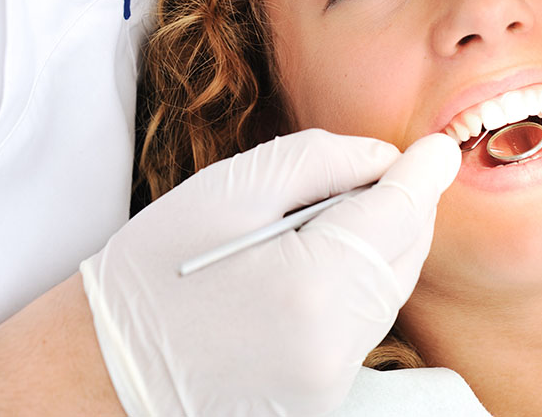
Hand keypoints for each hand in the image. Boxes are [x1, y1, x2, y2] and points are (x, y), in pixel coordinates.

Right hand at [81, 129, 460, 415]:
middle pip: (402, 260)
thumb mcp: (227, 190)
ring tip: (333, 218)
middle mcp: (331, 348)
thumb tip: (387, 159)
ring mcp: (328, 386)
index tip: (438, 150)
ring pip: (386, 296)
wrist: (103, 367)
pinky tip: (317, 266)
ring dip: (379, 249)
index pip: (398, 218)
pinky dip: (355, 290)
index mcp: (308, 287)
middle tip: (378, 173)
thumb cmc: (152, 270)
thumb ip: (319, 162)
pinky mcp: (321, 404)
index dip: (421, 176)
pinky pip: (361, 330)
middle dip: (402, 210)